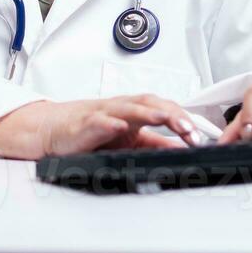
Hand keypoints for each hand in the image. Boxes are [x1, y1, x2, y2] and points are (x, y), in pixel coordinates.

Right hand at [40, 95, 202, 155]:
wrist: (54, 130)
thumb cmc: (90, 132)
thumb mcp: (129, 140)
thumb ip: (156, 144)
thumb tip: (182, 148)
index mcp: (134, 112)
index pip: (164, 109)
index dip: (182, 120)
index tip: (197, 137)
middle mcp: (122, 109)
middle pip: (150, 103)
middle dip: (171, 114)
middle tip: (188, 128)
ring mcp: (104, 114)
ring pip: (128, 108)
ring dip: (147, 113)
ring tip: (163, 118)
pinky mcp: (86, 124)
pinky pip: (100, 121)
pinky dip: (111, 122)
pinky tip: (120, 126)